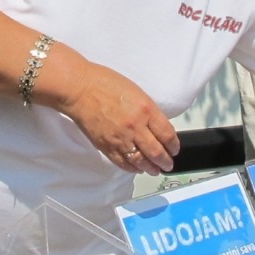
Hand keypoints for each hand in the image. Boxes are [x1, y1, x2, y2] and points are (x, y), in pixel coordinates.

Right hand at [54, 58, 179, 173]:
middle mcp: (135, 126)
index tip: (175, 149)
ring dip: (151, 168)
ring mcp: (120, 138)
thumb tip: (157, 127)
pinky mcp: (107, 146)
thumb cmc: (104, 84)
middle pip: (157, 152)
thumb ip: (148, 111)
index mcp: (146, 110)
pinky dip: (132, 169)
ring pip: (141, 161)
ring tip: (155, 170)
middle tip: (168, 164)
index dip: (174, 146)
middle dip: (165, 161)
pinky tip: (137, 169)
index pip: (167, 135)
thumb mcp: (137, 92)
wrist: (79, 89)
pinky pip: (123, 163)